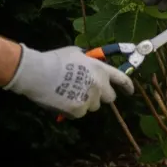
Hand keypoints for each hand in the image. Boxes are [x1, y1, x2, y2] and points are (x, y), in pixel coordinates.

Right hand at [4, 45, 133, 117]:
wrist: (36, 72)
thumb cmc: (54, 59)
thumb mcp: (76, 53)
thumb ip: (88, 61)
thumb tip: (90, 63)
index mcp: (101, 69)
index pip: (122, 79)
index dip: (127, 87)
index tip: (130, 92)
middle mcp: (100, 84)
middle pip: (109, 98)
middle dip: (101, 96)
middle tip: (87, 92)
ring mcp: (90, 98)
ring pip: (93, 106)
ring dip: (85, 102)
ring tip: (68, 94)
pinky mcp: (78, 109)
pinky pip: (79, 113)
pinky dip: (72, 110)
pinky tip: (61, 101)